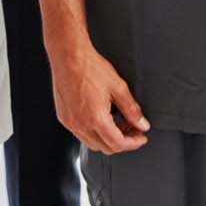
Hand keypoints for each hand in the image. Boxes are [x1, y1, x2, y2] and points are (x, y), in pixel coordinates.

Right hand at [50, 39, 149, 153]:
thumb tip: (142, 124)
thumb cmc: (89, 68)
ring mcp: (70, 122)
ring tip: (120, 123)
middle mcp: (80, 125)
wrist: (68, 57)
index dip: (133, 143)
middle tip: (133, 130)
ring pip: (93, 143)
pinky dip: (95, 132)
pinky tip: (103, 119)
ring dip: (108, 138)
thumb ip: (132, 109)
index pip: (118, 144)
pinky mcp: (64, 118)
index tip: (141, 138)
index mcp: (95, 119)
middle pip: (105, 147)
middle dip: (122, 142)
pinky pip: (81, 134)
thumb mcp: (118, 87)